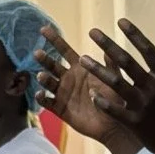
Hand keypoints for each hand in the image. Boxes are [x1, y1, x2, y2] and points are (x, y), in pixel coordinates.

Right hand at [35, 27, 128, 146]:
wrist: (114, 125)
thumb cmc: (116, 101)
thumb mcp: (115, 81)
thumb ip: (111, 67)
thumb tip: (109, 50)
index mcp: (80, 68)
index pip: (64, 50)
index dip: (54, 39)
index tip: (44, 29)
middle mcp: (69, 79)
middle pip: (52, 65)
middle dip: (45, 59)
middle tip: (38, 53)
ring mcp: (63, 94)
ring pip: (48, 83)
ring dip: (43, 78)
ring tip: (41, 75)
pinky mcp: (61, 109)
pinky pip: (48, 103)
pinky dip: (42, 98)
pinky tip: (40, 94)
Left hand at [79, 19, 154, 153]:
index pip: (148, 49)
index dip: (134, 34)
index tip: (120, 21)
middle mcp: (153, 88)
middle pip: (127, 61)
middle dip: (108, 44)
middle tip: (92, 32)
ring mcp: (143, 106)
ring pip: (116, 83)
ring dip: (97, 70)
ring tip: (82, 59)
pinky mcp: (136, 123)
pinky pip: (114, 110)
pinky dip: (102, 102)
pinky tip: (91, 94)